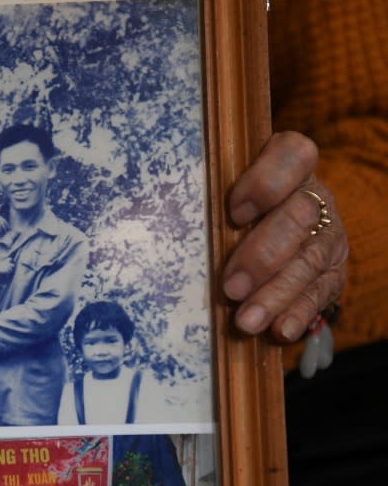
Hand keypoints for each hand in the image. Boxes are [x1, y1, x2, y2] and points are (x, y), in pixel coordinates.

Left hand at [223, 132, 348, 341]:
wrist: (276, 235)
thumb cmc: (232, 211)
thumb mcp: (223, 196)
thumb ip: (206, 199)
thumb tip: (154, 215)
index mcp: (288, 167)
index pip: (293, 154)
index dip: (267, 181)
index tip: (234, 212)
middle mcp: (313, 197)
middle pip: (300, 216)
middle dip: (263, 255)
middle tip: (230, 287)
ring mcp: (328, 235)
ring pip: (309, 261)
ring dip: (275, 295)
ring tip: (245, 322)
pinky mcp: (332, 272)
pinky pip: (320, 293)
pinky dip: (298, 314)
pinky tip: (279, 331)